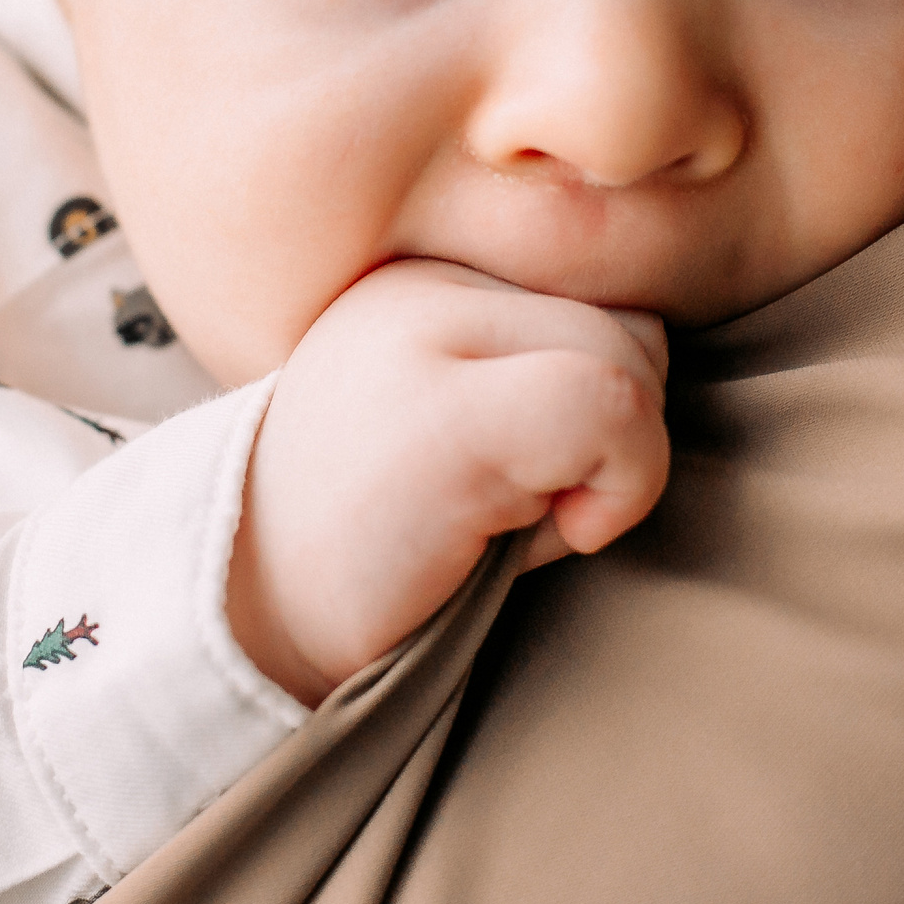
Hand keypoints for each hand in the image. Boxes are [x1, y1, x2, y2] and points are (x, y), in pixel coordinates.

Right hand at [226, 260, 670, 706]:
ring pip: (631, 356)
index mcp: (423, 279)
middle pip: (629, 322)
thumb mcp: (450, 425)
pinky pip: (615, 407)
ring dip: (614, 461)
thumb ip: (537, 368)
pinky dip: (625, 484)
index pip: (595, 300)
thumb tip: (656, 365)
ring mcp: (428, 339)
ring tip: (515, 516)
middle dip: (613, 431)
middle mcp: (420, 283)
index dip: (598, 407)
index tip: (525, 475)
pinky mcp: (449, 415)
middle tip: (524, 506)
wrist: (247, 624)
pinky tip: (554, 534)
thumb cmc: (376, 548)